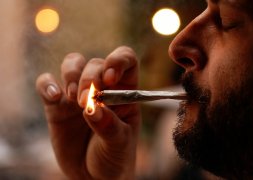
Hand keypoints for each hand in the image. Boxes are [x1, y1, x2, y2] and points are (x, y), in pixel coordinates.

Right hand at [36, 46, 139, 179]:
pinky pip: (46, 83)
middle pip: (96, 63)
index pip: (126, 60)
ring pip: (72, 63)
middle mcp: (102, 88)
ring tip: (74, 99)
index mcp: (125, 92)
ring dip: (72, 74)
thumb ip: (109, 126)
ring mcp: (78, 94)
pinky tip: (54, 97)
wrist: (94, 176)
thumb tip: (93, 108)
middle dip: (90, 78)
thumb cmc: (114, 157)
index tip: (109, 78)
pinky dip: (47, 84)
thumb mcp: (119, 144)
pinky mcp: (57, 105)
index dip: (118, 60)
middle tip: (86, 101)